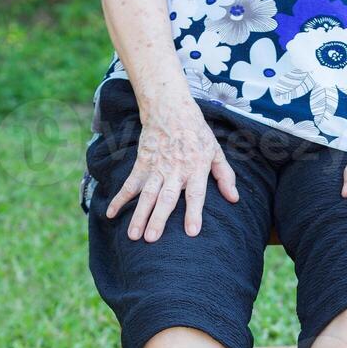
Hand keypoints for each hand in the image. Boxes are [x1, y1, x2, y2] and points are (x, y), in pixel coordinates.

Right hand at [106, 99, 237, 241]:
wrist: (170, 108)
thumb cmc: (196, 132)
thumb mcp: (216, 150)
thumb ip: (225, 176)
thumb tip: (234, 198)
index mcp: (196, 168)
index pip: (195, 195)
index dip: (194, 213)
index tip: (191, 232)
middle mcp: (175, 171)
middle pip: (166, 198)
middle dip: (158, 219)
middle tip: (151, 239)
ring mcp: (156, 168)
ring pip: (146, 195)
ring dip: (139, 215)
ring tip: (133, 236)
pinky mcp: (142, 164)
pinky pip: (130, 184)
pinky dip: (120, 199)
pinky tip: (112, 214)